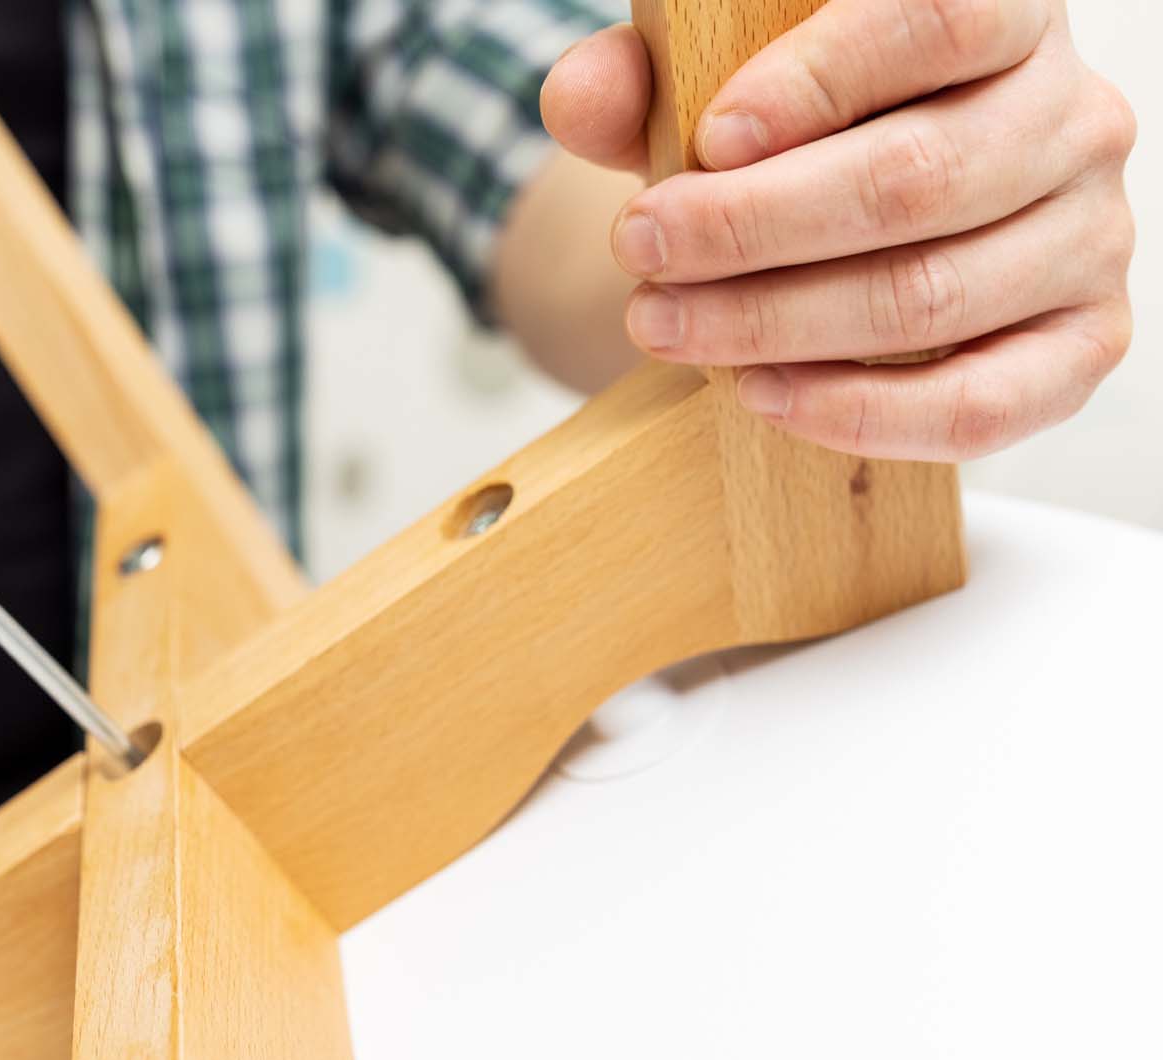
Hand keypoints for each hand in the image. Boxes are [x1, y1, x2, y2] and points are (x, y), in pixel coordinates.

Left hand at [541, 0, 1135, 461]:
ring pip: (930, 296)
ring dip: (776, 325)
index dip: (821, 80)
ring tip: (668, 327)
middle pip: (915, 178)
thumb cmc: (795, 141)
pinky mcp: (1080, 345)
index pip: (939, 19)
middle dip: (753, 229)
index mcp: (1005, 14)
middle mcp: (1071, 118)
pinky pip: (981, 403)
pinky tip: (765, 397)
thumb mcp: (711, 90)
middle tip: (645, 254)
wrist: (849, 230)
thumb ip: (643, 81)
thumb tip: (578, 97)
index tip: (711, 140)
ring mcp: (1088, 236)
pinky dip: (861, 413)